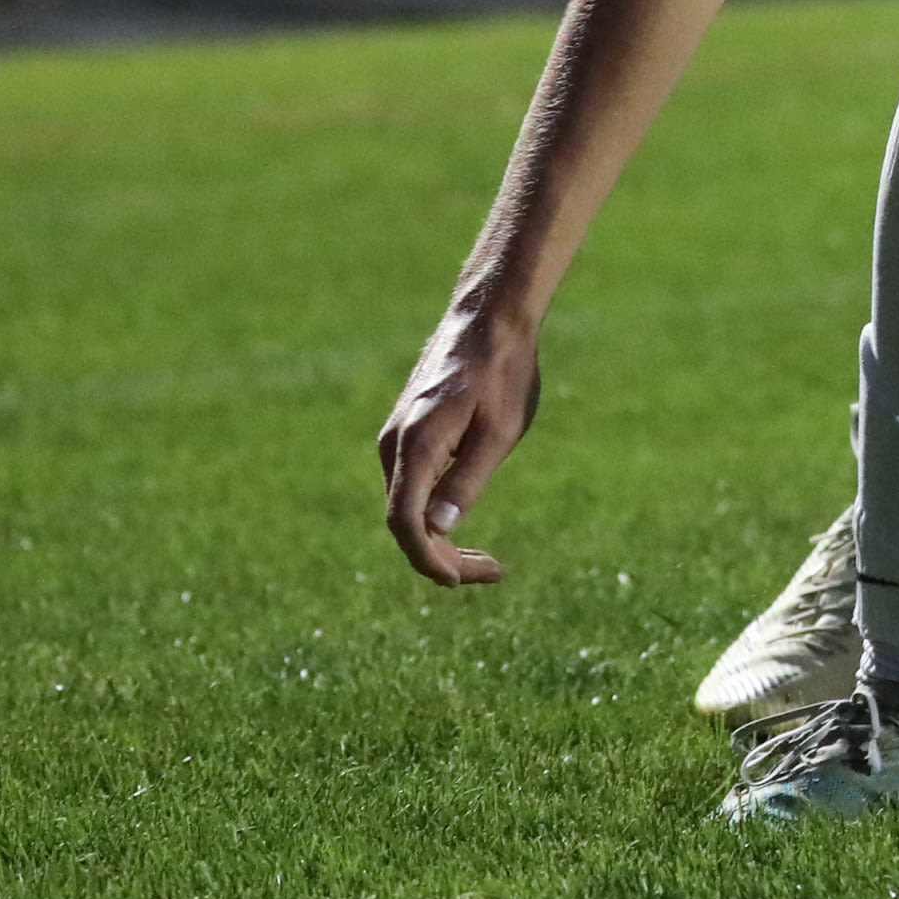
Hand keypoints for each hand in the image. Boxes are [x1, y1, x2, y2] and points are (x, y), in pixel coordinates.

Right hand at [377, 300, 541, 586]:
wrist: (489, 317)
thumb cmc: (503, 371)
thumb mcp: (499, 432)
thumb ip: (467, 481)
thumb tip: (438, 529)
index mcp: (415, 445)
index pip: (405, 523)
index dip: (430, 561)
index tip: (465, 581)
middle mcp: (395, 444)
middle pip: (404, 521)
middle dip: (443, 556)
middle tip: (493, 571)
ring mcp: (398, 437)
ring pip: (407, 506)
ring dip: (439, 538)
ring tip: (486, 558)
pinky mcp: (408, 431)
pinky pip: (412, 485)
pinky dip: (434, 512)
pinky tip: (464, 520)